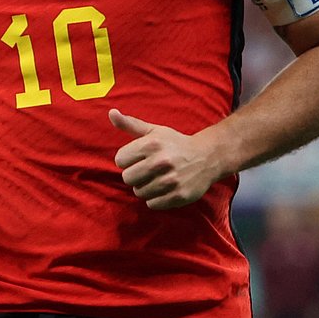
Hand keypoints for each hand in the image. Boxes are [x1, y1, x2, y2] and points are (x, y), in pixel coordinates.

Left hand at [109, 109, 223, 209]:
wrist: (207, 157)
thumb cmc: (175, 143)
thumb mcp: (154, 131)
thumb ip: (130, 124)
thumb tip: (111, 113)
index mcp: (152, 144)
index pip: (120, 160)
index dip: (128, 160)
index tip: (139, 158)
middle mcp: (161, 162)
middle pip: (127, 178)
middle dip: (135, 175)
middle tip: (147, 170)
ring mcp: (171, 180)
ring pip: (139, 192)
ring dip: (145, 187)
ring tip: (157, 178)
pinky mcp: (179, 196)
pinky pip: (152, 204)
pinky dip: (155, 199)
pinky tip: (165, 188)